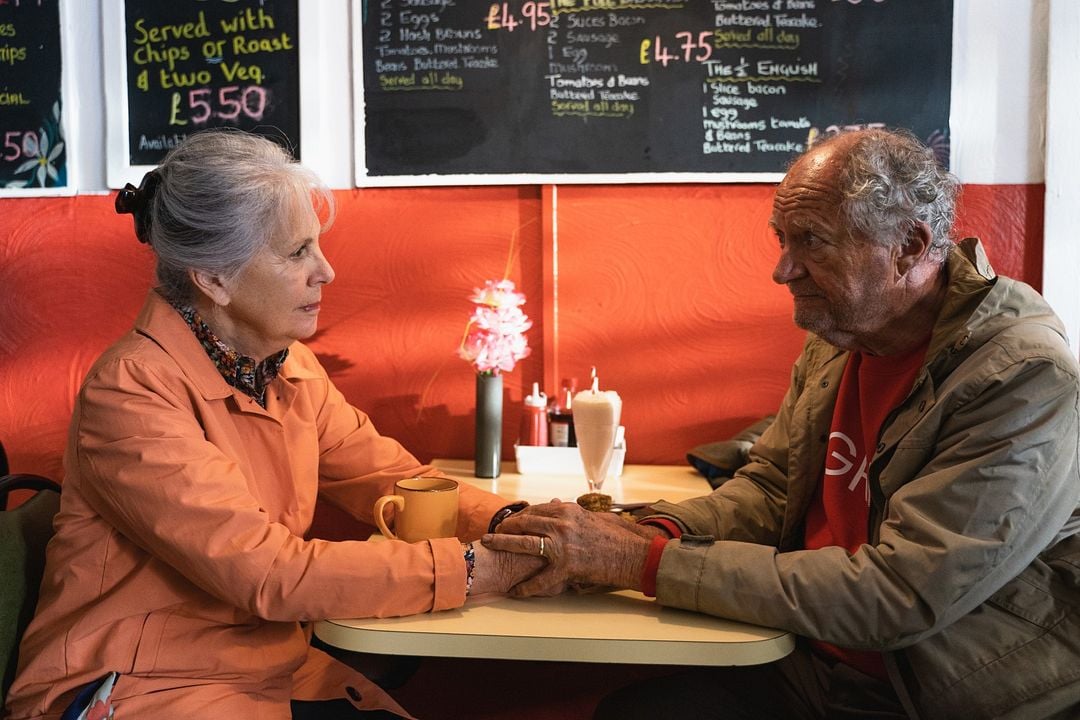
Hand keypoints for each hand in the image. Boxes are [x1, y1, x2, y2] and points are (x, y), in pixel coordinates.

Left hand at [481, 500, 654, 596]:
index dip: (520, 515)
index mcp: (568, 511)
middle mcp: (561, 524)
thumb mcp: (594, 517)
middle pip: (524, 522)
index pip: (536, 510)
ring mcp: (562, 545)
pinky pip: (540, 578)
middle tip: (493, 532)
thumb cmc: (617, 536)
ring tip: (490, 546)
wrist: (632, 554)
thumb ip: (573, 512)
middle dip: (505, 526)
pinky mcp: (566, 566)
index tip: (510, 520)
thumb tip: (558, 506)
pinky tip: (515, 591)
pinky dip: (526, 587)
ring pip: (524, 543)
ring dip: (503, 544)